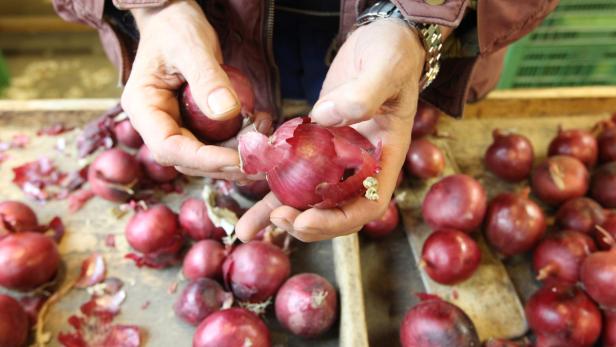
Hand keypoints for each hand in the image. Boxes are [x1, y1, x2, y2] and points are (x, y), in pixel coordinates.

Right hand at [121, 0, 270, 179]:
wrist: (175, 18)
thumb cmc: (176, 27)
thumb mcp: (191, 47)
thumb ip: (207, 79)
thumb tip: (227, 112)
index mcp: (143, 107)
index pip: (168, 148)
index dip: (204, 159)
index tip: (239, 159)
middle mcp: (155, 123)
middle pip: (187, 160)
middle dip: (224, 164)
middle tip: (261, 160)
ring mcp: (174, 125)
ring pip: (203, 158)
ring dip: (234, 158)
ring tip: (264, 147)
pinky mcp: (192, 124)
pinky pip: (213, 143)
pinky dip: (237, 144)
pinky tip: (259, 132)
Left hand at [236, 19, 424, 241]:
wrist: (381, 39)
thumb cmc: (394, 53)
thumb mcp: (387, 69)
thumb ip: (363, 94)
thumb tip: (327, 118)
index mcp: (384, 156)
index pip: (368, 204)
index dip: (339, 220)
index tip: (306, 218)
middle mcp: (360, 164)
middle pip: (335, 209)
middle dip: (306, 222)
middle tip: (277, 219)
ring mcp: (335, 156)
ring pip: (308, 197)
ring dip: (279, 214)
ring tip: (246, 229)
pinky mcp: (314, 143)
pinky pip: (292, 170)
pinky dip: (270, 185)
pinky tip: (246, 192)